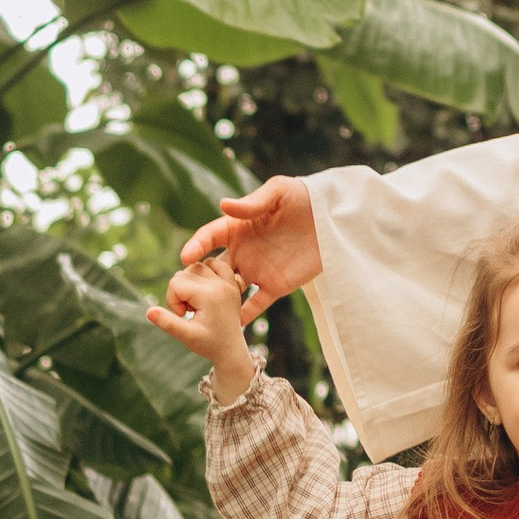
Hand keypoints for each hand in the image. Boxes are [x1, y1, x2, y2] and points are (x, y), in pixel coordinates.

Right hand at [147, 256, 257, 402]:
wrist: (232, 349)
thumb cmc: (209, 345)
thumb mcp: (186, 336)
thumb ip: (167, 323)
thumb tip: (149, 311)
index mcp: (209, 295)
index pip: (175, 283)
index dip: (172, 300)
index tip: (182, 316)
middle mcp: (220, 284)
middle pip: (184, 273)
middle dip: (179, 291)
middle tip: (189, 310)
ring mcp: (228, 282)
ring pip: (196, 267)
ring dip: (190, 282)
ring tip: (197, 302)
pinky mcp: (232, 283)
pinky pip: (214, 264)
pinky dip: (205, 272)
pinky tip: (204, 290)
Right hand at [174, 175, 319, 317]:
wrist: (333, 219)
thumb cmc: (304, 197)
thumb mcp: (279, 192)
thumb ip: (252, 203)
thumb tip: (223, 205)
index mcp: (238, 227)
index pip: (210, 237)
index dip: (196, 245)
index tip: (186, 257)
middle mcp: (242, 251)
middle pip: (212, 268)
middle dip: (197, 279)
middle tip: (184, 290)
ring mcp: (257, 270)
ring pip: (229, 289)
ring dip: (216, 300)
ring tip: (202, 313)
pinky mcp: (275, 286)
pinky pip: (255, 304)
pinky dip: (244, 316)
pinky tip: (232, 326)